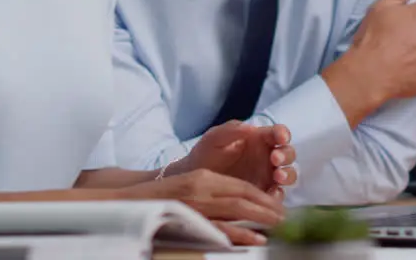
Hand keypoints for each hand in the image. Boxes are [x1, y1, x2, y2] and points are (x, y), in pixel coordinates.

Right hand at [119, 168, 284, 245]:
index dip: (262, 195)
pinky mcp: (190, 218)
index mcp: (203, 177)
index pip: (240, 185)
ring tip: (278, 224)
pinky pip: (220, 227)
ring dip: (261, 217)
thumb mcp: (189, 183)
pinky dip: (240, 232)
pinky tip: (256, 238)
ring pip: (236, 209)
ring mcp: (196, 204)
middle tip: (284, 216)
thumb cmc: (161, 196)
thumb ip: (212, 187)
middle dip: (268, 205)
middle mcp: (202, 187)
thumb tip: (239, 198)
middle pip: (243, 195)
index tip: (277, 205)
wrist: (130, 202)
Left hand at [174, 121, 295, 192]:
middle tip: (276, 159)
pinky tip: (271, 195)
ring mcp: (267, 177)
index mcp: (259, 140)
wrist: (194, 180)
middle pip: (287, 154)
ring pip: (288, 174)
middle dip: (285, 155)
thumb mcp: (214, 138)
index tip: (280, 137)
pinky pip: (277, 195)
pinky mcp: (264, 195)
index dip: (282, 134)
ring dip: (287, 175)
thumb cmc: (206, 154)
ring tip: (278, 177)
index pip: (277, 134)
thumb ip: (231, 130)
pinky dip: (278, 195)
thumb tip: (251, 127)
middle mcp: (267, 157)